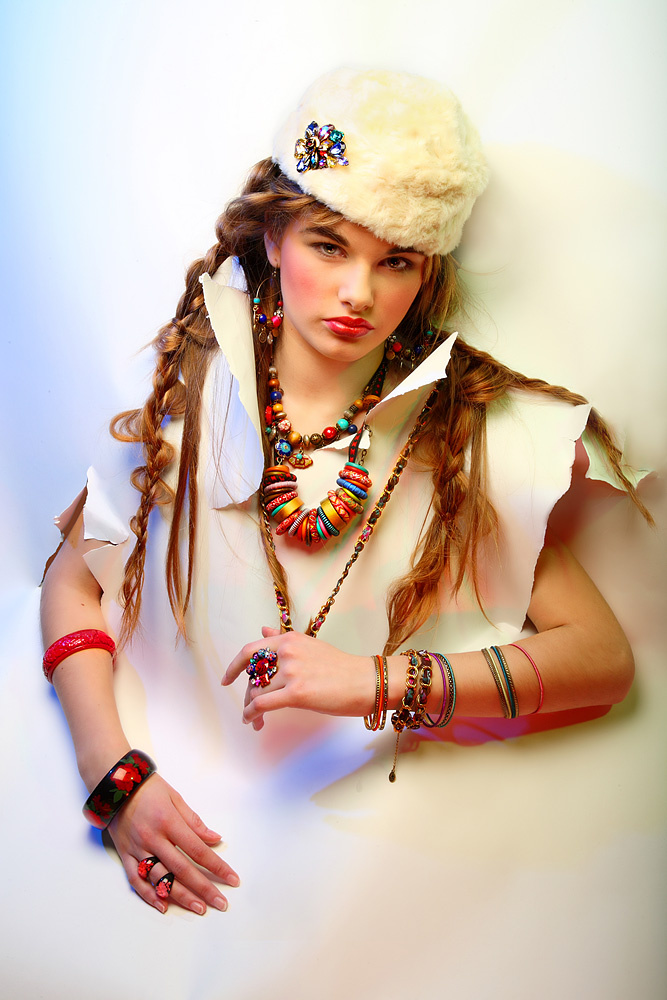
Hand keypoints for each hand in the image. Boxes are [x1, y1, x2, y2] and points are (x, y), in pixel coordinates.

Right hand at [107, 774, 239, 913]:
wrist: (114, 785)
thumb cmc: (148, 788)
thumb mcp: (175, 798)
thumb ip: (195, 821)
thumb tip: (215, 839)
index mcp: (168, 822)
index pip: (198, 850)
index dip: (217, 866)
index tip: (232, 879)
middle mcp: (153, 838)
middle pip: (181, 869)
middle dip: (203, 888)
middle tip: (220, 903)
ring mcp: (137, 849)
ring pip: (160, 878)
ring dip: (180, 896)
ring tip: (198, 908)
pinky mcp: (125, 855)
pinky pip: (135, 880)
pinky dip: (148, 895)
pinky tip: (163, 906)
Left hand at [223, 627, 374, 730]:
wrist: (365, 681)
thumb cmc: (342, 668)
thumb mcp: (311, 646)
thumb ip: (285, 642)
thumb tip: (263, 629)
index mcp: (289, 640)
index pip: (251, 650)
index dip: (234, 666)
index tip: (227, 678)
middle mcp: (287, 652)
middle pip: (253, 676)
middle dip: (248, 694)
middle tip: (250, 708)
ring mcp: (291, 672)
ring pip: (257, 692)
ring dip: (252, 709)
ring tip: (257, 720)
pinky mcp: (296, 693)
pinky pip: (262, 704)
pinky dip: (252, 714)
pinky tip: (253, 721)